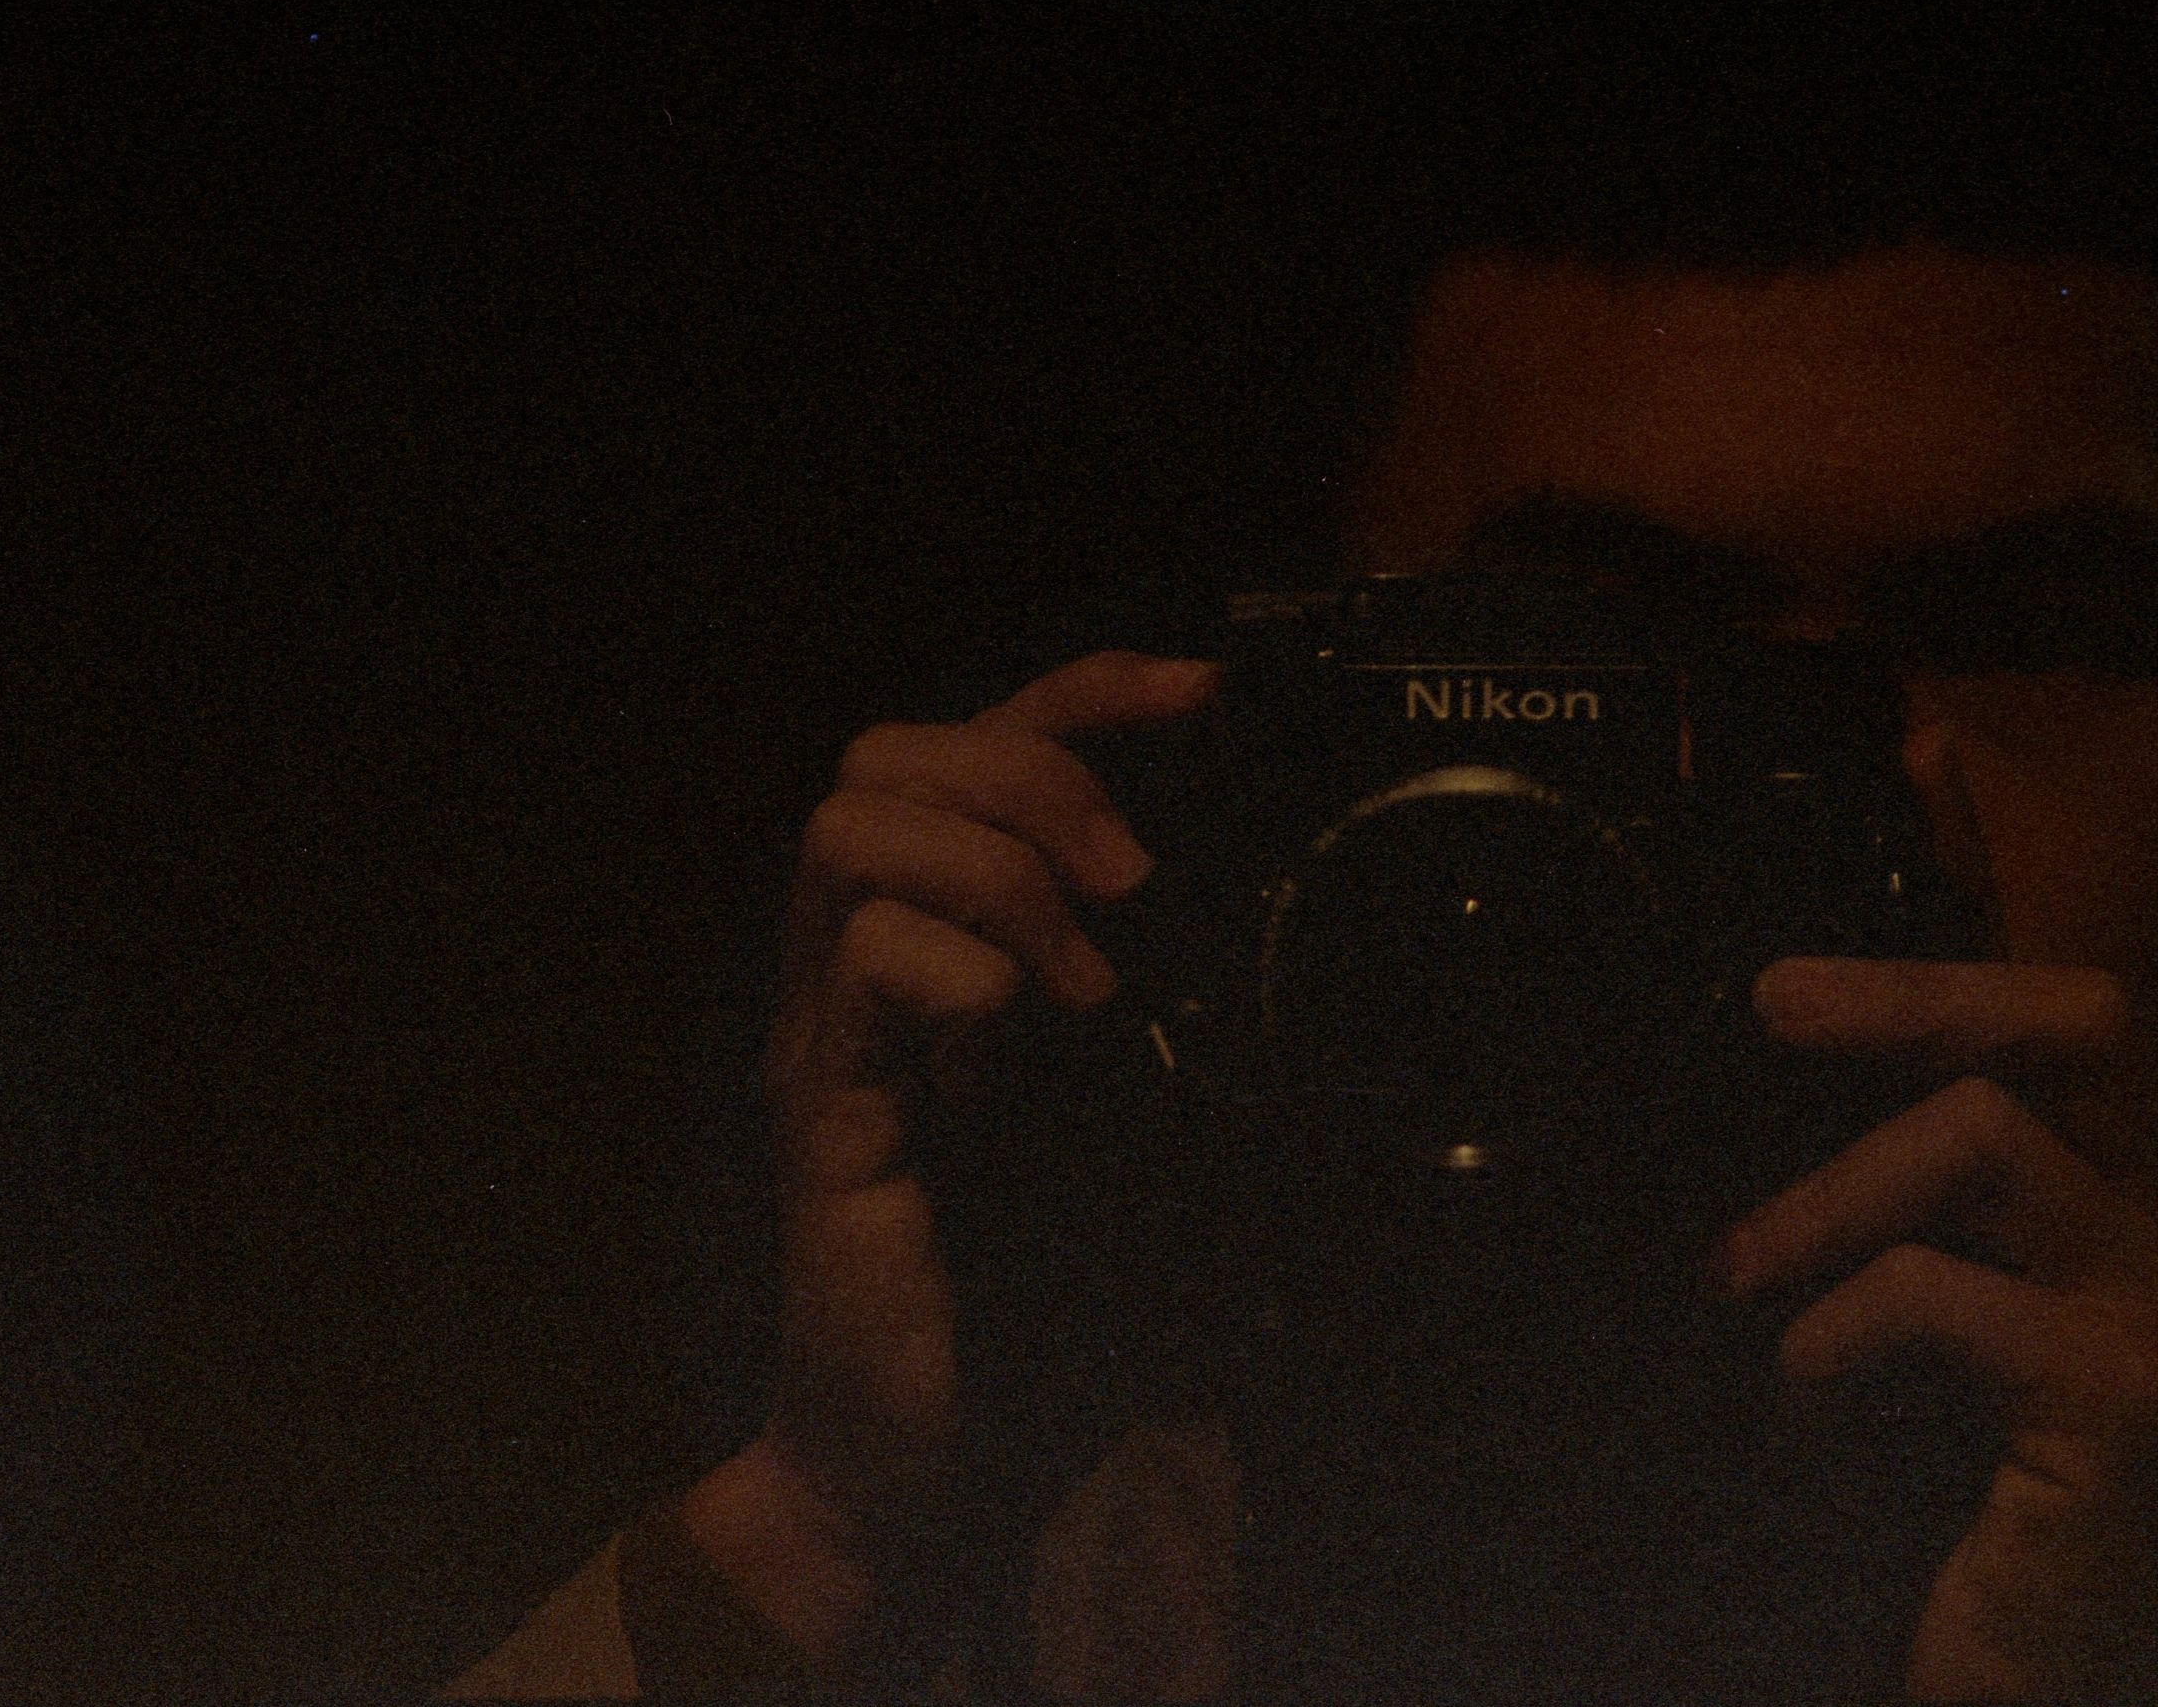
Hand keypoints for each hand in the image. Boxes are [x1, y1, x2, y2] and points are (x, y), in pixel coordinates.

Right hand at [680, 650, 1217, 1666]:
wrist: (924, 1468)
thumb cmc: (1028, 1310)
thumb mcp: (1149, 1145)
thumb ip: (1196, 1055)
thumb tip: (1333, 1001)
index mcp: (948, 949)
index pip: (986, 744)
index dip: (1090, 688)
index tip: (1204, 692)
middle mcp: (867, 968)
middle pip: (890, 749)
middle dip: (1028, 772)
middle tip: (1129, 881)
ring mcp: (831, 1030)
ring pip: (852, 823)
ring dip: (993, 867)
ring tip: (1082, 972)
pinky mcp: (824, 1108)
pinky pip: (861, 962)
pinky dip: (959, 968)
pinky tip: (1023, 1034)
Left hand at [1717, 956, 2157, 1698]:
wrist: (2081, 1663)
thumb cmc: (2015, 1505)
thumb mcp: (1985, 1340)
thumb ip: (1934, 1227)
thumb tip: (1774, 1158)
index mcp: (2153, 1204)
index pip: (2089, 1034)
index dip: (1952, 984)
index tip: (1784, 993)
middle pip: (2091, 1025)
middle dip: (1922, 993)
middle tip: (1777, 1003)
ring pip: (1983, 1130)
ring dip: (1831, 1186)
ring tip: (1739, 1268)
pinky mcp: (2126, 1393)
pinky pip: (1943, 1291)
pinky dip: (1842, 1321)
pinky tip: (1801, 1382)